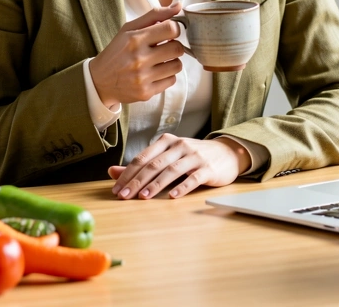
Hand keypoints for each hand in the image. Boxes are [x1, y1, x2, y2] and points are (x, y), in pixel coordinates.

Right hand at [88, 4, 185, 107]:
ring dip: (172, 61)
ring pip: (177, 65)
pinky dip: (167, 75)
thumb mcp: (129, 29)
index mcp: (135, 39)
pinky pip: (172, 80)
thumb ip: (155, 15)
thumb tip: (179, 6)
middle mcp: (139, 59)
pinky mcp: (146, 92)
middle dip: (174, 46)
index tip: (169, 32)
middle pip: (177, 48)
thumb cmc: (117, 51)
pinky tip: (155, 72)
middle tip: (164, 47)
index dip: (175, 29)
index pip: (170, 29)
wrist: (99, 80)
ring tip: (160, 60)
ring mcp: (142, 77)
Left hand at [107, 135, 249, 199]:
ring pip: (171, 170)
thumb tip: (112, 172)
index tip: (116, 189)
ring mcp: (195, 156)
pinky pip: (193, 178)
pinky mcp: (208, 168)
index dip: (128, 173)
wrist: (226, 153)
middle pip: (154, 164)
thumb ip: (142, 165)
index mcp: (166, 141)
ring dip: (156, 184)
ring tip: (143, 197)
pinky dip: (182, 187)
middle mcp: (179, 146)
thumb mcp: (167, 157)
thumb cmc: (192, 157)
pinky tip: (172, 197)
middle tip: (124, 195)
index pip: (143, 158)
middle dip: (137, 181)